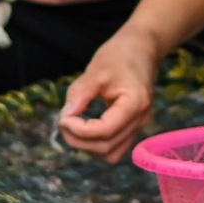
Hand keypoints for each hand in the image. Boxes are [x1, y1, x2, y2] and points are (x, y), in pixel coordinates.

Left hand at [59, 27, 158, 162]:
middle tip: (62, 122)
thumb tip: (65, 117)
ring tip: (72, 127)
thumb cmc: (119, 55)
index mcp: (135, 104)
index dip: (80, 130)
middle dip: (79, 140)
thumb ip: (79, 94)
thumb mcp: (96, 70)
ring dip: (87, 146)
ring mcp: (139, 126)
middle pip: (107, 146)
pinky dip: (96, 144)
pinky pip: (114, 147)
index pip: (105, 130)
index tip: (63, 117)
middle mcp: (140, 120)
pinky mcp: (133, 127)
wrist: (140, 49)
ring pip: (111, 153)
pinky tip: (84, 129)